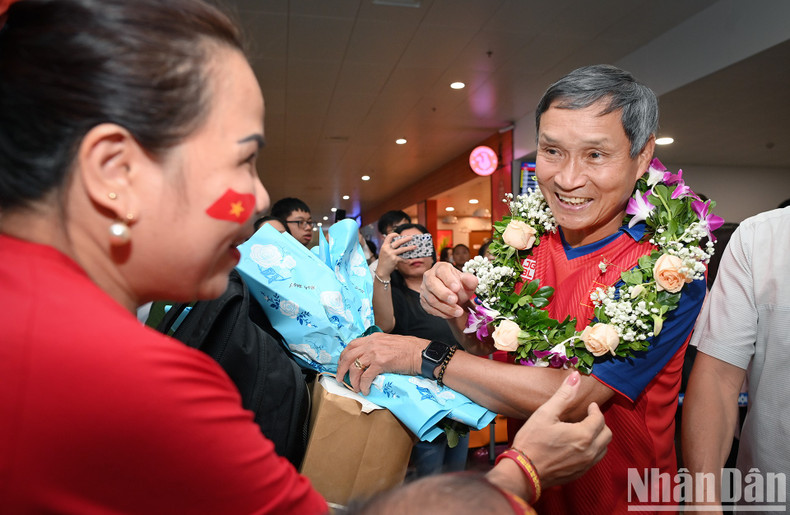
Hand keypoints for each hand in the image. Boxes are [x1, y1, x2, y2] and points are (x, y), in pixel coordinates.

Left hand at [336, 332, 424, 394]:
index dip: (343, 356)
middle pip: (348, 356)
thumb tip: (368, 358)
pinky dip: (363, 385)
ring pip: (355, 368)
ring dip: (353, 380)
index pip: (351, 345)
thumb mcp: (389, 342)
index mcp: (372, 338)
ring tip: (355, 388)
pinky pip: (366, 377)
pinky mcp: (381, 363)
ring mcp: (375, 353)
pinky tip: (366, 390)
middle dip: (341, 369)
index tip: (342, 365)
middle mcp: (371, 343)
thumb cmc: (409, 349)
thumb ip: (377, 347)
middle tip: (341, 379)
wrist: (421, 353)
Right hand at [377, 233, 414, 276]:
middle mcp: (387, 249)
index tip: (399, 235)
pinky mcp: (394, 260)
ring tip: (415, 246)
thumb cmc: (384, 261)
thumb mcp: (384, 252)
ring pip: (402, 249)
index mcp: (384, 246)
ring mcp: (391, 254)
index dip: (394, 234)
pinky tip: (408, 261)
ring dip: (409, 248)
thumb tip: (399, 243)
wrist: (382, 271)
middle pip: (398, 242)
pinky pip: (403, 258)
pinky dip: (406, 260)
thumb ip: (389, 247)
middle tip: (411, 237)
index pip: (388, 237)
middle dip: (405, 239)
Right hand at [420, 261, 477, 317]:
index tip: (457, 288)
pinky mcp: (423, 301)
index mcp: (441, 268)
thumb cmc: (461, 288)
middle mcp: (429, 276)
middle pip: (432, 284)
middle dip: (444, 294)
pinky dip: (442, 313)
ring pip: (431, 299)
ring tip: (458, 312)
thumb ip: (470, 281)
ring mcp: (425, 289)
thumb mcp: (468, 284)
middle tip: (455, 300)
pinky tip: (451, 314)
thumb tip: (470, 279)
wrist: (455, 299)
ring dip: (446, 307)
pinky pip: (430, 308)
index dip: (448, 280)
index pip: (442, 271)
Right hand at [512, 371, 611, 487]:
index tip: (589, 406)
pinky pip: (595, 459)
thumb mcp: (546, 414)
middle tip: (588, 416)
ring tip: (584, 430)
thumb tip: (575, 376)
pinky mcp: (579, 473)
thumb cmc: (532, 441)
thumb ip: (564, 395)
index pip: (600, 419)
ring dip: (598, 437)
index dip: (595, 410)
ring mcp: (585, 465)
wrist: (523, 470)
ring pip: (603, 448)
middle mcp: (589, 452)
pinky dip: (592, 449)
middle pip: (607, 434)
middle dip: (600, 423)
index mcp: (583, 435)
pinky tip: (578, 445)